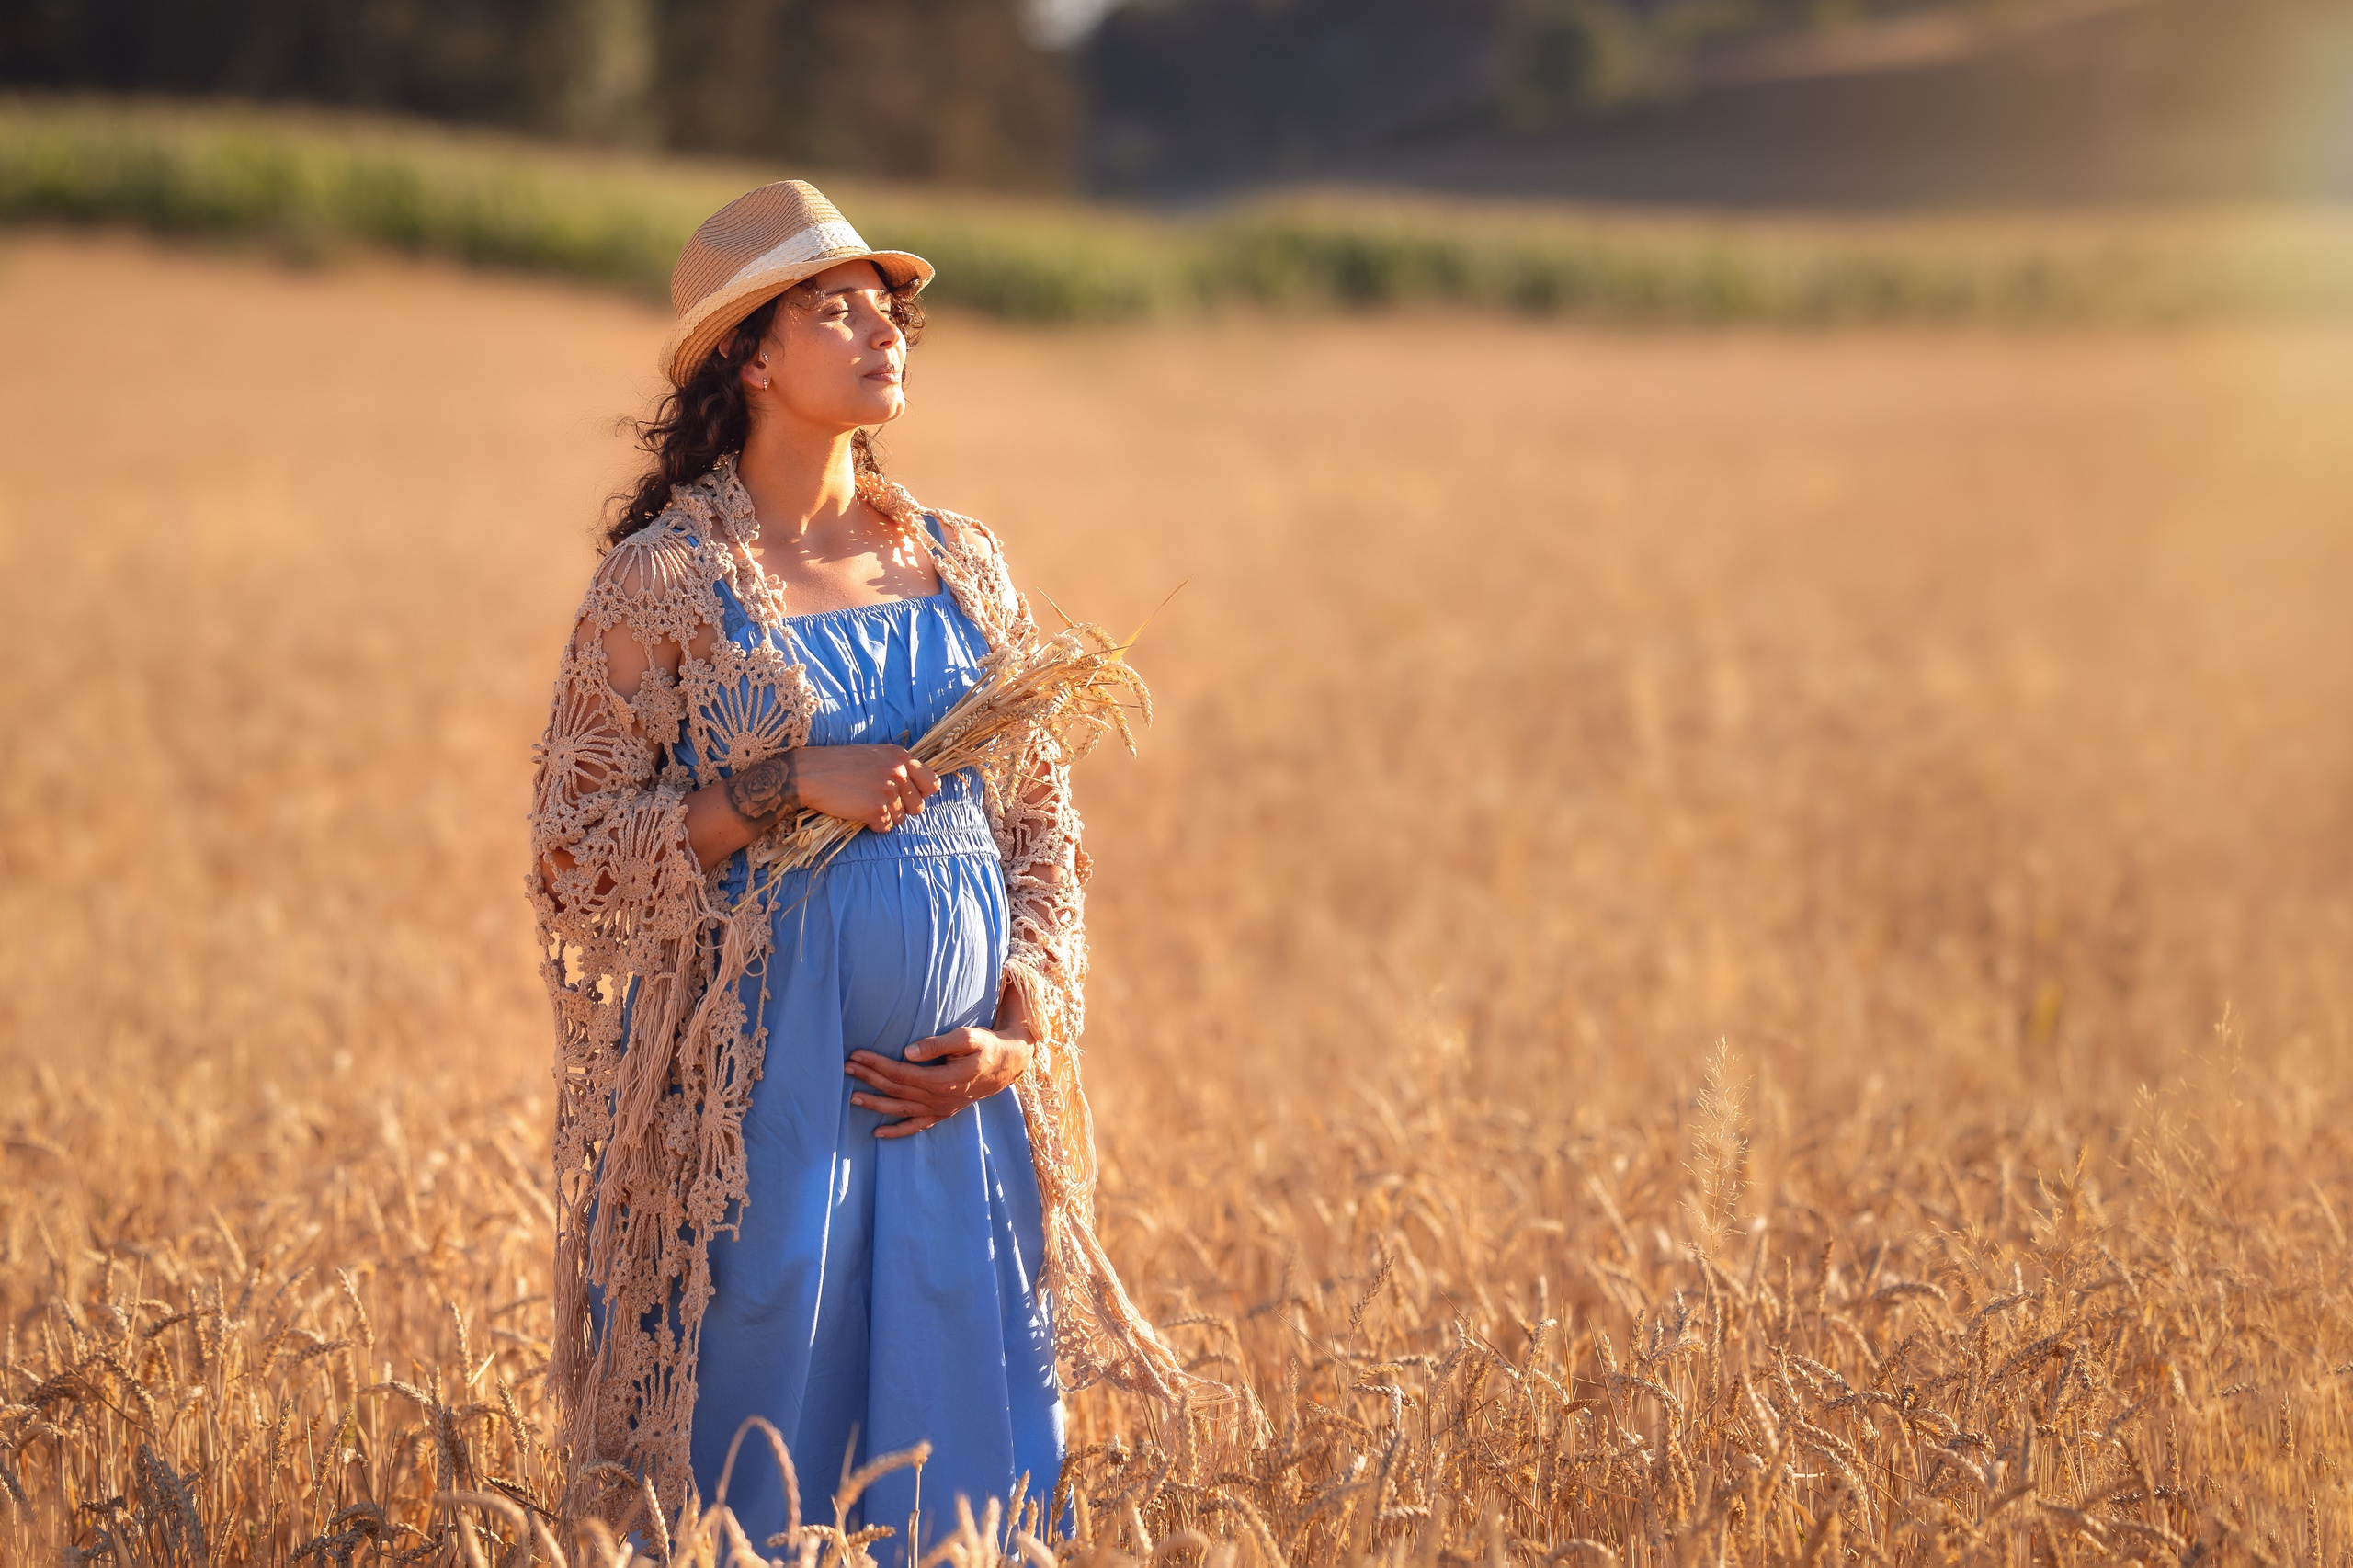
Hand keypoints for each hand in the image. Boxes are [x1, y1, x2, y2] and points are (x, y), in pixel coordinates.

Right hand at [725, 743, 938, 833]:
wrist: (809, 773)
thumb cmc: (840, 764)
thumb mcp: (875, 755)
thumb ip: (898, 767)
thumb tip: (923, 789)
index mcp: (901, 756)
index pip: (932, 784)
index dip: (921, 794)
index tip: (908, 797)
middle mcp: (899, 772)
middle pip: (918, 806)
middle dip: (900, 809)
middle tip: (878, 801)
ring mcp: (889, 790)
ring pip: (901, 819)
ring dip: (885, 817)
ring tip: (864, 804)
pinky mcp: (877, 808)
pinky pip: (885, 827)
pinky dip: (872, 825)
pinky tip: (858, 812)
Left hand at [845, 1025, 1034, 1138]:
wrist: (1007, 1065)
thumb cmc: (986, 1047)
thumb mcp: (967, 1037)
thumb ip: (938, 1043)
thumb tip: (908, 1052)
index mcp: (943, 1080)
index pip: (902, 1072)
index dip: (878, 1064)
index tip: (858, 1055)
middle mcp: (939, 1099)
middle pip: (897, 1089)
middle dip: (870, 1078)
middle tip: (846, 1067)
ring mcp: (940, 1109)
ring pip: (901, 1109)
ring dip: (875, 1104)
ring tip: (852, 1097)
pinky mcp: (942, 1113)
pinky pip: (916, 1127)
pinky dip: (897, 1132)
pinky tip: (877, 1133)